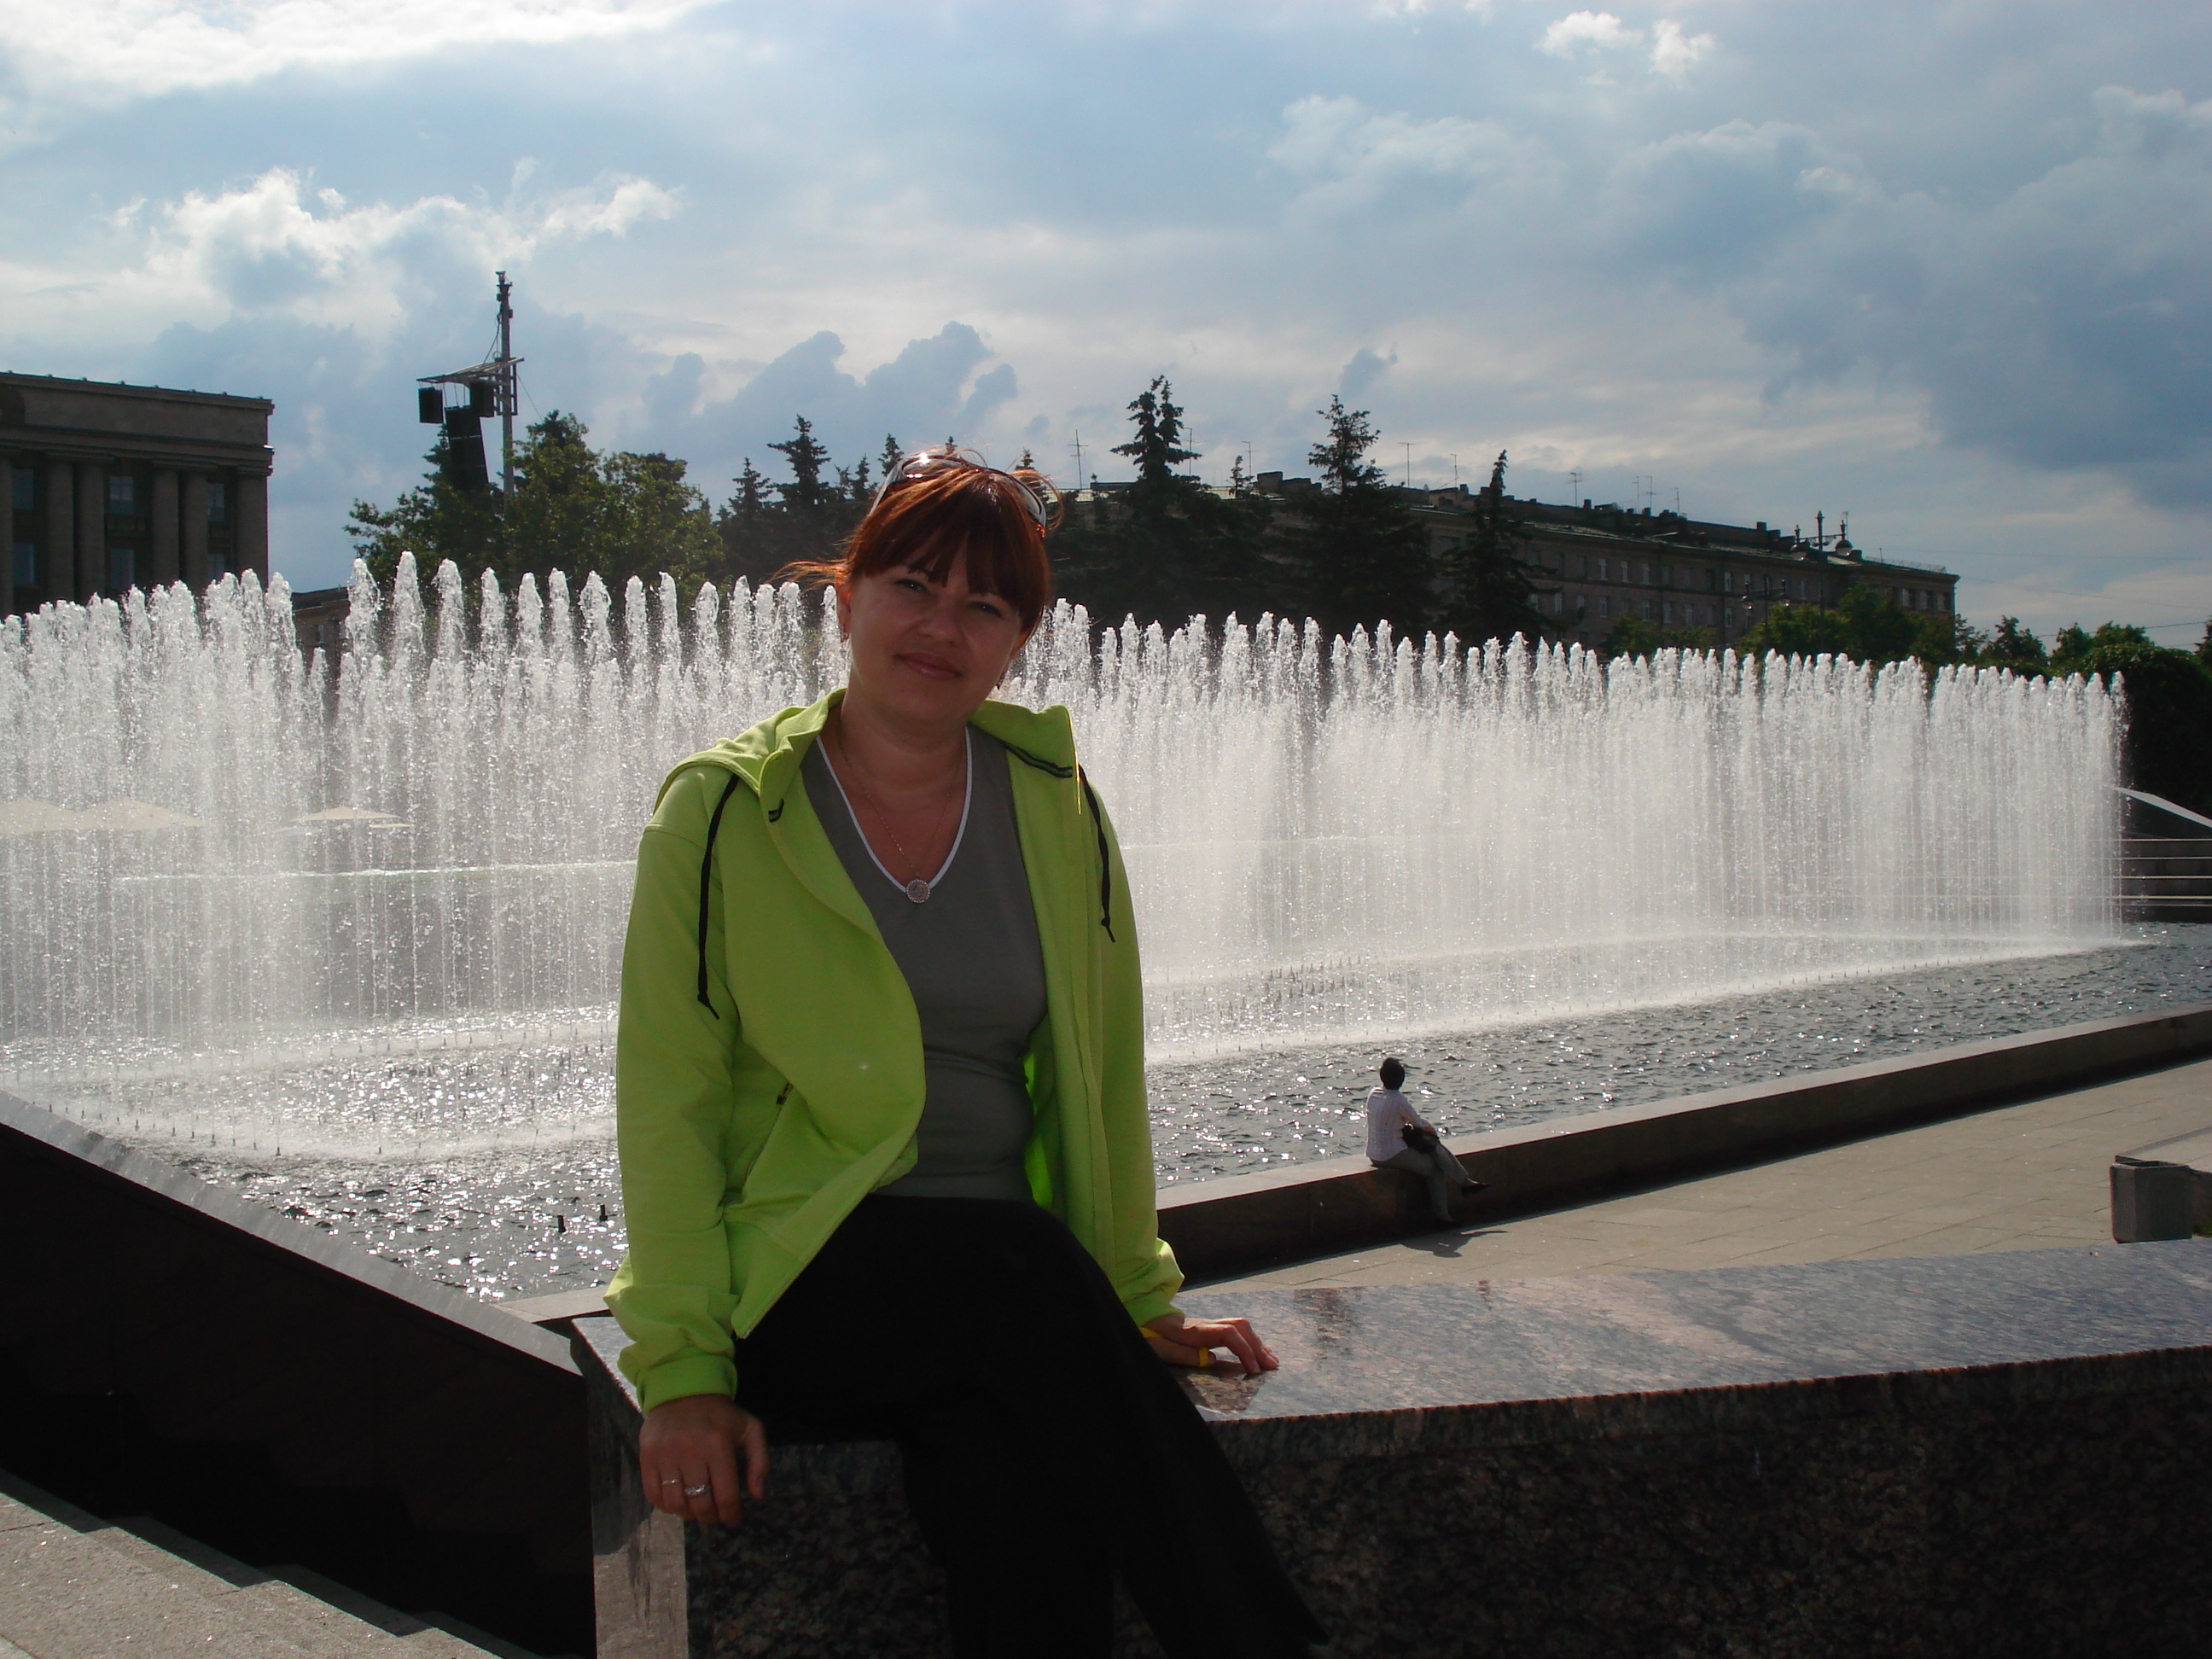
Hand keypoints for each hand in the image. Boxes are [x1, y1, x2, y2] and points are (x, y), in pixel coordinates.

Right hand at [639, 1393, 768, 1527]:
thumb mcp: (751, 1430)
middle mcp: (690, 1450)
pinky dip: (666, 1506)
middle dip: (710, 1517)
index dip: (730, 1514)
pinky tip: (678, 1502)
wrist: (683, 1391)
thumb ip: (760, 1462)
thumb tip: (757, 1496)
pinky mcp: (647, 1456)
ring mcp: (666, 1454)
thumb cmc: (721, 1416)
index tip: (733, 1520)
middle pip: (700, 1503)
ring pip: (676, 1503)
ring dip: (689, 1514)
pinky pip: (654, 1495)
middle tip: (715, 1516)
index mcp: (719, 1445)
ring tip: (697, 1510)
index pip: (725, 1494)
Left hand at [1139, 1313, 1277, 1373]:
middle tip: (1272, 1367)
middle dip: (1258, 1347)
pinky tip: (1257, 1351)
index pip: (1228, 1334)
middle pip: (1239, 1327)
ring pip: (1240, 1327)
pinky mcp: (1209, 1329)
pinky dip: (1249, 1340)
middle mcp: (1206, 1324)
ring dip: (1257, 1343)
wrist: (1143, 1318)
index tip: (1253, 1369)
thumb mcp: (1160, 1348)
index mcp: (1196, 1330)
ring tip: (1271, 1361)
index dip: (1244, 1350)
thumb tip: (1212, 1361)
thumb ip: (1184, 1354)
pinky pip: (1235, 1330)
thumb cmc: (1150, 1335)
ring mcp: (1209, 1324)